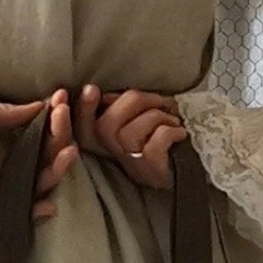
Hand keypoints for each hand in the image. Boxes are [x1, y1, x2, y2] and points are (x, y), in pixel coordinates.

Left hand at [0, 88, 78, 222]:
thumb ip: (7, 113)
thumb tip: (39, 105)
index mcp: (7, 140)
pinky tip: (49, 205)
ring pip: (35, 182)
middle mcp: (7, 163)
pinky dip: (31, 211)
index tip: (62, 99)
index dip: (54, 118)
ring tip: (68, 153)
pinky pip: (11, 209)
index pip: (41, 132)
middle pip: (43, 157)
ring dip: (55, 170)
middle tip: (64, 118)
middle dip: (58, 138)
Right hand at [72, 86, 187, 190]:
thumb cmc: (155, 139)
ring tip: (172, 120)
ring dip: (159, 116)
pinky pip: (158, 138)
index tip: (92, 89)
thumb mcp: (134, 120)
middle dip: (137, 100)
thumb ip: (121, 107)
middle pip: (108, 123)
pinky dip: (173, 130)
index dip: (83, 109)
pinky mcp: (150, 168)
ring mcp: (129, 162)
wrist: (177, 173)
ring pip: (133, 131)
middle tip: (160, 101)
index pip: (83, 126)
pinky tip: (180, 133)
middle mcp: (110, 153)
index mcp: (103, 138)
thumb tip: (110, 94)